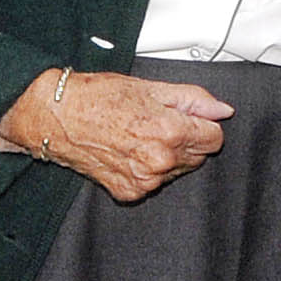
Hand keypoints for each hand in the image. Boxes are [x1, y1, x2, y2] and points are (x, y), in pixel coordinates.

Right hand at [0, 69, 231, 203]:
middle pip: (198, 156)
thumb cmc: (98, 97)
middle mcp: (160, 162)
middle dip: (186, 140)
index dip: (204, 125)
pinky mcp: (128, 192)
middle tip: (158, 122)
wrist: (58, 117)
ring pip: (177, 171)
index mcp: (170, 132)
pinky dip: (147, 170)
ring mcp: (144, 181)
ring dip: (168, 156)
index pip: (215, 138)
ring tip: (140, 135)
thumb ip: (193, 100)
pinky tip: (129, 151)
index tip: (189, 118)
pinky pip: (153, 183)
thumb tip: (222, 110)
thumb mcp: (150, 88)